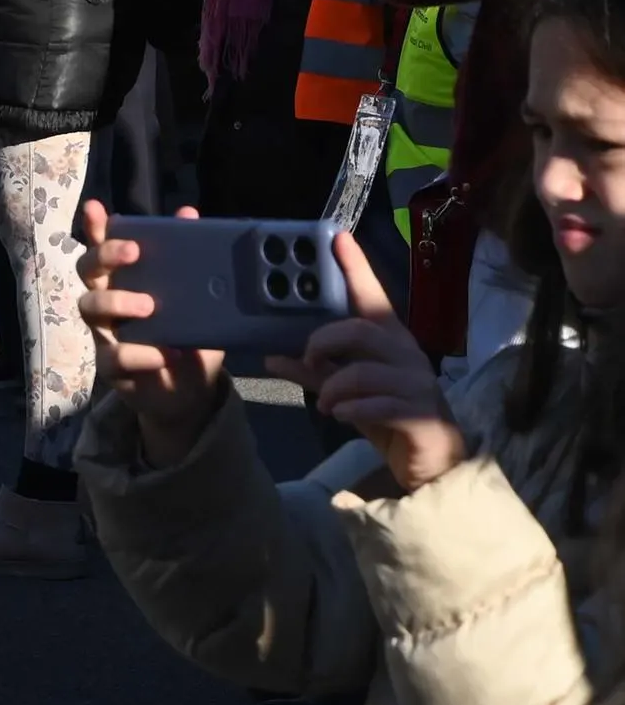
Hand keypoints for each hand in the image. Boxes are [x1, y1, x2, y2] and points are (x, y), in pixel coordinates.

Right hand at [77, 200, 226, 465]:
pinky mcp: (111, 367)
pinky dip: (142, 353)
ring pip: (89, 307)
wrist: (192, 392)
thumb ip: (190, 262)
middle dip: (104, 256)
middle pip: (87, 270)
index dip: (94, 227)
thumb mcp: (196, 301)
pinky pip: (115, 356)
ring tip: (150, 307)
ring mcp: (104, 334)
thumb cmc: (188, 336)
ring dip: (117, 302)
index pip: (102, 247)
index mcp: (124, 281)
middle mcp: (107, 302)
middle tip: (133, 252)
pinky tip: (166, 354)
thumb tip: (190, 215)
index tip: (95, 207)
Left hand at [286, 233, 465, 491]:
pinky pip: (379, 404)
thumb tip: (270, 357)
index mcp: (391, 341)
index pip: (372, 297)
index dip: (355, 268)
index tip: (337, 238)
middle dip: (323, 340)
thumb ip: (313, 373)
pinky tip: (339, 416)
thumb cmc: (389, 419)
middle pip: (360, 329)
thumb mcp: (346, 393)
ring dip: (333, 386)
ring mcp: (418, 384)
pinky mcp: (421, 415)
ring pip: (364, 370)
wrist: (434, 466)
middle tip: (305, 358)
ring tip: (323, 402)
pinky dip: (351, 408)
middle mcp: (407, 355)